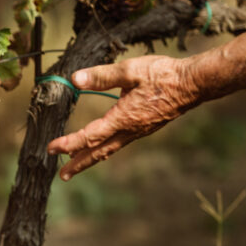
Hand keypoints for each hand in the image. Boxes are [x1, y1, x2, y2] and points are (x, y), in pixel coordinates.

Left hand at [47, 55, 200, 179]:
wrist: (194, 83)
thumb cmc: (164, 75)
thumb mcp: (131, 70)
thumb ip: (102, 76)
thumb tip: (76, 79)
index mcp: (122, 118)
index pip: (90, 136)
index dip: (69, 143)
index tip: (51, 148)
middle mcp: (129, 130)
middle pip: (98, 152)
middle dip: (78, 163)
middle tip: (62, 175)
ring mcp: (138, 132)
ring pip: (109, 150)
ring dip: (90, 159)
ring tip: (76, 167)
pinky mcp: (144, 128)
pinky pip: (119, 144)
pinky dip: (105, 150)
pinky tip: (101, 147)